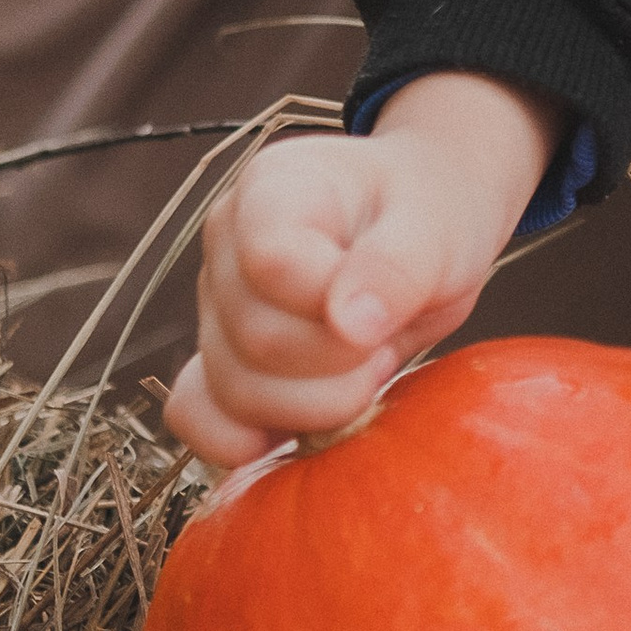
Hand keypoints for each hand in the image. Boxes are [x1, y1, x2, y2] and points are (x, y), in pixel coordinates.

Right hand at [167, 74, 564, 469]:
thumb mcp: (436, 226)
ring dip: (311, 407)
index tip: (384, 312)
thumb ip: (398, 264)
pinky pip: (194, 411)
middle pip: (253, 338)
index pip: (272, 263)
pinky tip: (284, 441)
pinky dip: (235, 440)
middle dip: (337, 366)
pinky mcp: (220, 359)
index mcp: (274, 189)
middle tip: (386, 346)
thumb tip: (350, 325)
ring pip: (229, 388)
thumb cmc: (429, 215)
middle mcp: (227, 245)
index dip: (330, 309)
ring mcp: (216, 305)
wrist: (421, 232)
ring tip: (364, 370)